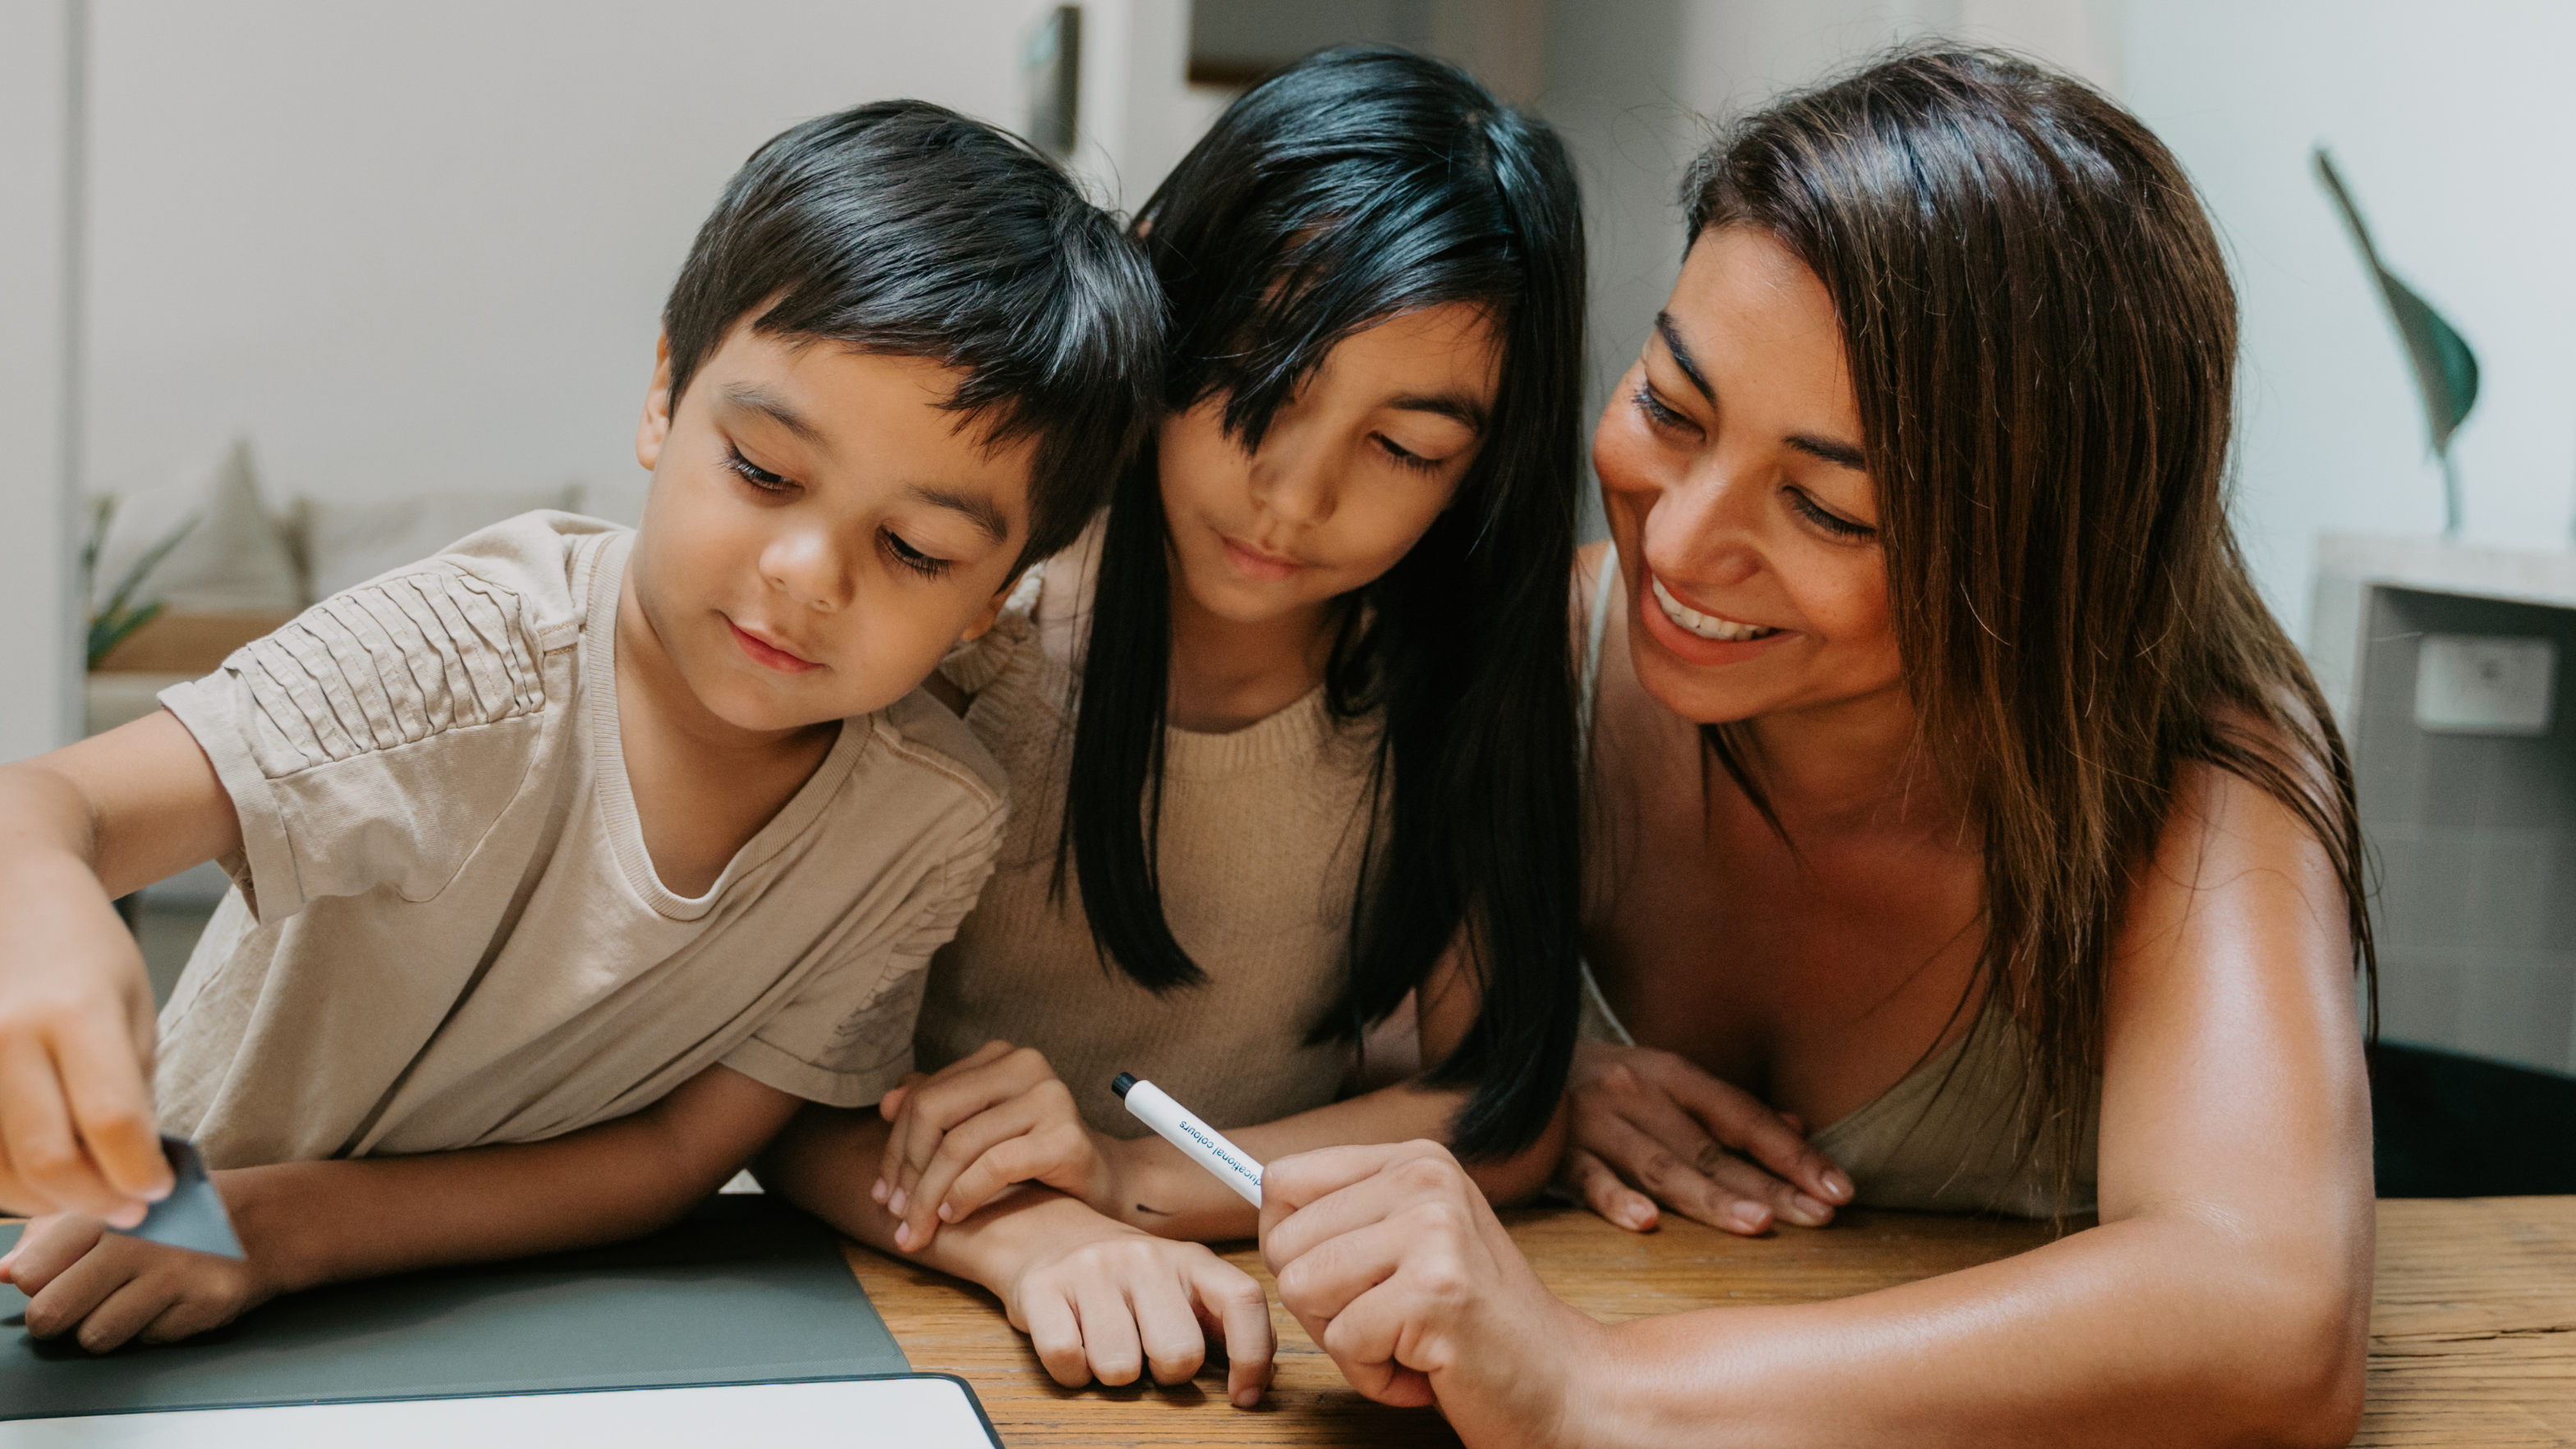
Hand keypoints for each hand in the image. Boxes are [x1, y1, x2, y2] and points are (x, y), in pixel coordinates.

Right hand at [0, 862, 170, 1225]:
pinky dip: (2, 1181)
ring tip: (83, 1194)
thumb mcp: (136, 1006)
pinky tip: (34, 1179)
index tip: (159, 1190)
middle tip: (128, 1208)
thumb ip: (133, 1088)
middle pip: (47, 1158)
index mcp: (76, 1013)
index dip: (138, 1172)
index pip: (112, 1121)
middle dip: (95, 1200)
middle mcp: (7, 1036)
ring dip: (44, 1201)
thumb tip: (134, 1170)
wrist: (11, 890)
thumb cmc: (86, 952)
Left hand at [1, 1212, 272, 1351]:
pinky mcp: (205, 1304)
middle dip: (56, 1317)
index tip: (49, 1277)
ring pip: (96, 1337)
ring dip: (105, 1326)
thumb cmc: (177, 1212)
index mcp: (107, 1212)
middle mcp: (139, 1242)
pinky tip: (169, 1300)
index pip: (29, 1273)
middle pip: (50, 1314)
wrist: (267, 1217)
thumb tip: (4, 1272)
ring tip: (127, 1300)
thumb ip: (51, 1235)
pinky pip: (149, 1340)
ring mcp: (175, 1275)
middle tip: (75, 1303)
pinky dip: (153, 1327)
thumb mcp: (114, 1205)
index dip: (34, 1282)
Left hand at [875, 1041, 1120, 1250]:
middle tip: (895, 1214)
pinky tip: (951, 1216)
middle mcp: (1027, 1066)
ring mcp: (1050, 1098)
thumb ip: (939, 1108)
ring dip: (928, 1194)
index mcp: (1001, 1057)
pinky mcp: (1066, 1138)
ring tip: (917, 1227)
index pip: (924, 1095)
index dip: (894, 1146)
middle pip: (933, 1112)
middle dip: (905, 1170)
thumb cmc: (1034, 1157)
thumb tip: (886, 1104)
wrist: (1102, 1182)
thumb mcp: (981, 1128)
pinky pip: (994, 1166)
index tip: (882, 1191)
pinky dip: (963, 1195)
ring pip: (959, 1144)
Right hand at [991, 1199, 1274, 1406]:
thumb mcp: (1183, 1286)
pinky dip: (1073, 1372)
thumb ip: (1222, 1321)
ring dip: (1115, 1373)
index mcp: (1190, 1258)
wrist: (1049, 1236)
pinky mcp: (1043, 1287)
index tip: (1243, 1396)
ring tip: (1109, 1344)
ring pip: (1120, 1368)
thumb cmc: (1128, 1279)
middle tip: (1148, 1352)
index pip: (1242, 1300)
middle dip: (1166, 1372)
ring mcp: (1092, 1269)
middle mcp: (1145, 1256)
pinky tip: (1077, 1344)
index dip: (1252, 1356)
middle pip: (1179, 1354)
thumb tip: (1258, 1375)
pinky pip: (1068, 1362)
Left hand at [1260, 1142, 1598, 1446]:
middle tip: (1392, 1319)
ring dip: (1348, 1341)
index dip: (1292, 1245)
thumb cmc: (1476, 1323)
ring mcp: (1434, 1231)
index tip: (1344, 1277)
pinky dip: (1375, 1376)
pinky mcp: (1434, 1292)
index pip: (1283, 1181)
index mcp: (1415, 1157)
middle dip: (1322, 1304)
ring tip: (1410, 1339)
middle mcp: (1426, 1178)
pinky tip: (1428, 1365)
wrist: (1563, 1384)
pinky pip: (1342, 1343)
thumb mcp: (1411, 1241)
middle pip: (1283, 1245)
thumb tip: (1245, 1186)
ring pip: (1302, 1292)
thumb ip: (1344, 1214)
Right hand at [1560, 1040, 1850, 1234]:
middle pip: (1713, 1148)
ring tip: (1757, 1224)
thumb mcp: (1659, 1082)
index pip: (1743, 1116)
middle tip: (1821, 1217)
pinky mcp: (1553, 1152)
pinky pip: (1589, 1178)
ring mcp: (1594, 1122)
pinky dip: (1617, 1200)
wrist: (1501, 1072)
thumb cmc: (1590, 1085)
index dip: (1792, 1152)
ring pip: (1663, 1166)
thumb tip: (1796, 1122)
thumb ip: (1722, 1109)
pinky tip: (1646, 1225)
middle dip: (1771, 1184)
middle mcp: (1636, 1092)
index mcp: (1669, 1075)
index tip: (1840, 1189)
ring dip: (1712, 1197)